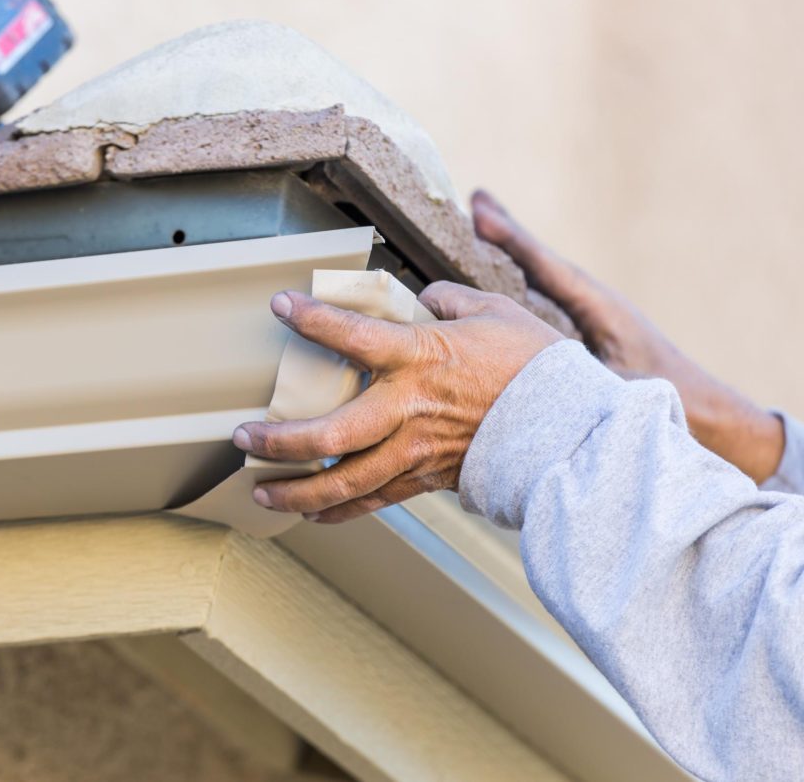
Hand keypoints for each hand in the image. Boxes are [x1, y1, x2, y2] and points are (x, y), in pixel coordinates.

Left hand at [232, 285, 562, 522]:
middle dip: (278, 440)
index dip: (312, 319)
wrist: (573, 428)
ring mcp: (416, 451)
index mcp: (421, 357)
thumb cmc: (535, 364)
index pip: (352, 335)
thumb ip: (446, 302)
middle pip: (329, 432)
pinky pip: (375, 501)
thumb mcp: (493, 313)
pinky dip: (339, 510)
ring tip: (260, 492)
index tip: (280, 306)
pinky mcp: (429, 479)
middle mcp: (408, 408)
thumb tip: (422, 300)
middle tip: (241, 439)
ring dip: (295, 490)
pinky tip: (310, 514)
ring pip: (344, 480)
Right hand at [471, 189, 783, 483]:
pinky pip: (545, 295)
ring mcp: (589, 313)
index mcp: (600, 307)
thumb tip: (534, 361)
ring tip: (483, 221)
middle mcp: (592, 302)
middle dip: (508, 232)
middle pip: (541, 260)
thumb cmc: (666, 397)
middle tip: (477, 198)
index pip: (547, 268)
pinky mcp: (586, 329)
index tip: (481, 215)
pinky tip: (502, 277)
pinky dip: (522, 277)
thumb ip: (579, 373)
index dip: (513, 241)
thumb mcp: (619, 386)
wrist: (703, 408)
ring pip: (541, 275)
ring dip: (512, 251)